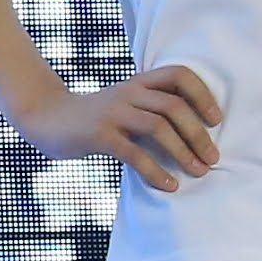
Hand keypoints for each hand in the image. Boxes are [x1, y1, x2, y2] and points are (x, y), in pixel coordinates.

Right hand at [15, 64, 223, 193]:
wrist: (45, 117)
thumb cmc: (93, 116)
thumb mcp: (123, 102)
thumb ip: (150, 108)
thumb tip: (192, 135)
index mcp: (138, 82)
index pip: (179, 75)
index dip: (203, 95)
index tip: (216, 119)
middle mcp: (128, 92)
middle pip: (174, 106)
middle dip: (199, 134)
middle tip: (213, 158)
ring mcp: (113, 113)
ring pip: (158, 127)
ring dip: (183, 152)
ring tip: (198, 172)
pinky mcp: (99, 135)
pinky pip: (135, 153)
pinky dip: (156, 171)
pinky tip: (169, 185)